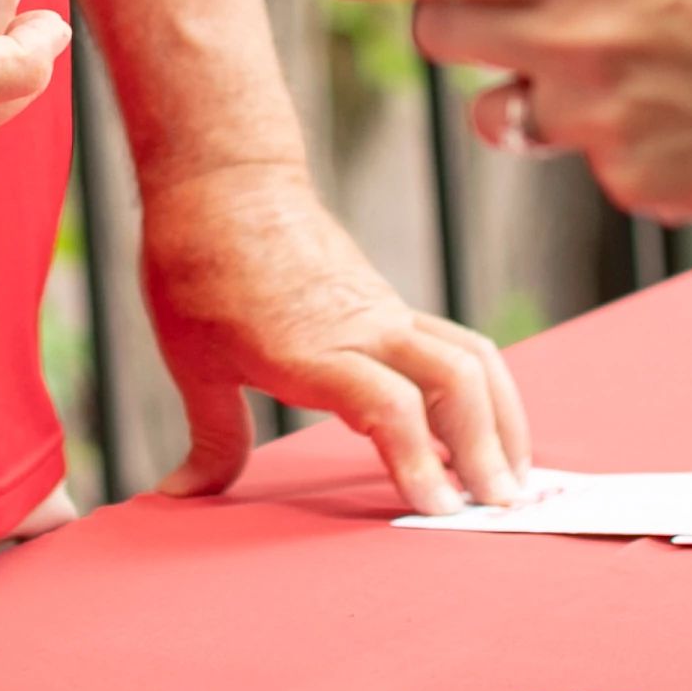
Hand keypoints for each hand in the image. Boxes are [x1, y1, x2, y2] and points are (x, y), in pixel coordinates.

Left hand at [137, 157, 531, 513]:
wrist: (225, 182)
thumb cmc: (199, 267)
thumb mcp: (193, 361)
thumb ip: (211, 438)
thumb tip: (180, 496)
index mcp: (312, 350)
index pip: (388, 405)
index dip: (417, 457)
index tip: (438, 508)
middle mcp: (364, 329)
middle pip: (455, 380)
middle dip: (487, 446)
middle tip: (497, 507)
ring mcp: (385, 313)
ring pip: (471, 358)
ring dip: (501, 418)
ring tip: (512, 478)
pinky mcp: (391, 305)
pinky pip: (455, 346)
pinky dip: (482, 391)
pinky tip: (482, 432)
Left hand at [325, 0, 691, 222]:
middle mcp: (572, 46)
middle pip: (446, 41)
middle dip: (450, 27)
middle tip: (490, 16)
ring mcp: (597, 121)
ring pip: (510, 112)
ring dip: (529, 91)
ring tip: (605, 70)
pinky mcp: (630, 178)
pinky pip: (587, 159)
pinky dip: (613, 137)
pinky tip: (677, 112)